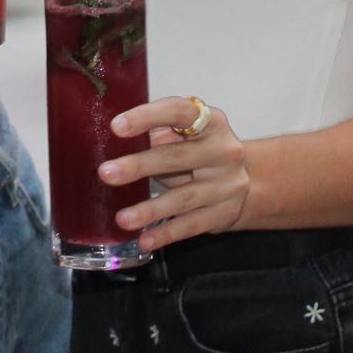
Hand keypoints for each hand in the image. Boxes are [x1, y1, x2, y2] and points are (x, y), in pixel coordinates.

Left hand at [101, 94, 248, 252]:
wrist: (246, 179)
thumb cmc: (200, 150)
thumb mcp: (185, 134)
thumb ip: (156, 134)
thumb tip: (110, 142)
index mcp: (211, 121)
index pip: (178, 112)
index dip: (147, 117)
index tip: (116, 126)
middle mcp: (223, 150)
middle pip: (177, 157)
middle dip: (139, 166)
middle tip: (106, 173)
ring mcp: (227, 184)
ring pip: (184, 197)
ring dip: (150, 209)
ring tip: (122, 218)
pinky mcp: (225, 213)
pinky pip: (192, 225)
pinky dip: (166, 234)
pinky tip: (144, 240)